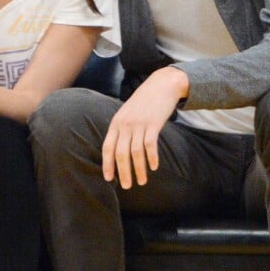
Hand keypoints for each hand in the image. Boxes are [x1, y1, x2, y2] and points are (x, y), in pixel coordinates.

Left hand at [102, 67, 188, 188]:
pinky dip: (151, 157)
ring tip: (142, 182)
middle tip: (127, 186)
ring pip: (136, 152)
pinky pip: (150, 145)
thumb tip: (118, 149)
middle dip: (123, 172)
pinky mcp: (153, 123)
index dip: (107, 164)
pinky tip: (154, 167)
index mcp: (116, 123)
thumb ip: (121, 128)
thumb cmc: (144, 101)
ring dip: (139, 169)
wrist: (162, 84)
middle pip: (121, 153)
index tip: (109, 179)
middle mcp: (125, 124)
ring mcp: (139, 123)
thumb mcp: (127, 113)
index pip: (107, 147)